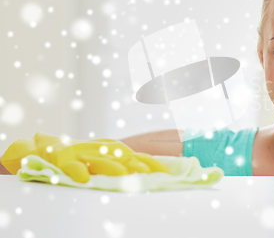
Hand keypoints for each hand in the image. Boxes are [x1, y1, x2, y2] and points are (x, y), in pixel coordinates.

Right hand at [1, 132, 169, 182]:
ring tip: (123, 175)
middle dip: (137, 166)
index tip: (168, 175)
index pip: (139, 157)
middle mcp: (104, 150)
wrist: (53, 148)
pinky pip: (72, 166)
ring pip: (101, 160)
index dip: (153, 165)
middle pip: (124, 158)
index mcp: (116, 150)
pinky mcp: (66, 159)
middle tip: (149, 175)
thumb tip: (153, 170)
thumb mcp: (110, 156)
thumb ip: (129, 162)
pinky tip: (84, 178)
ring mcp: (85, 153)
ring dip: (112, 168)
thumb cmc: (87, 155)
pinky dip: (78, 172)